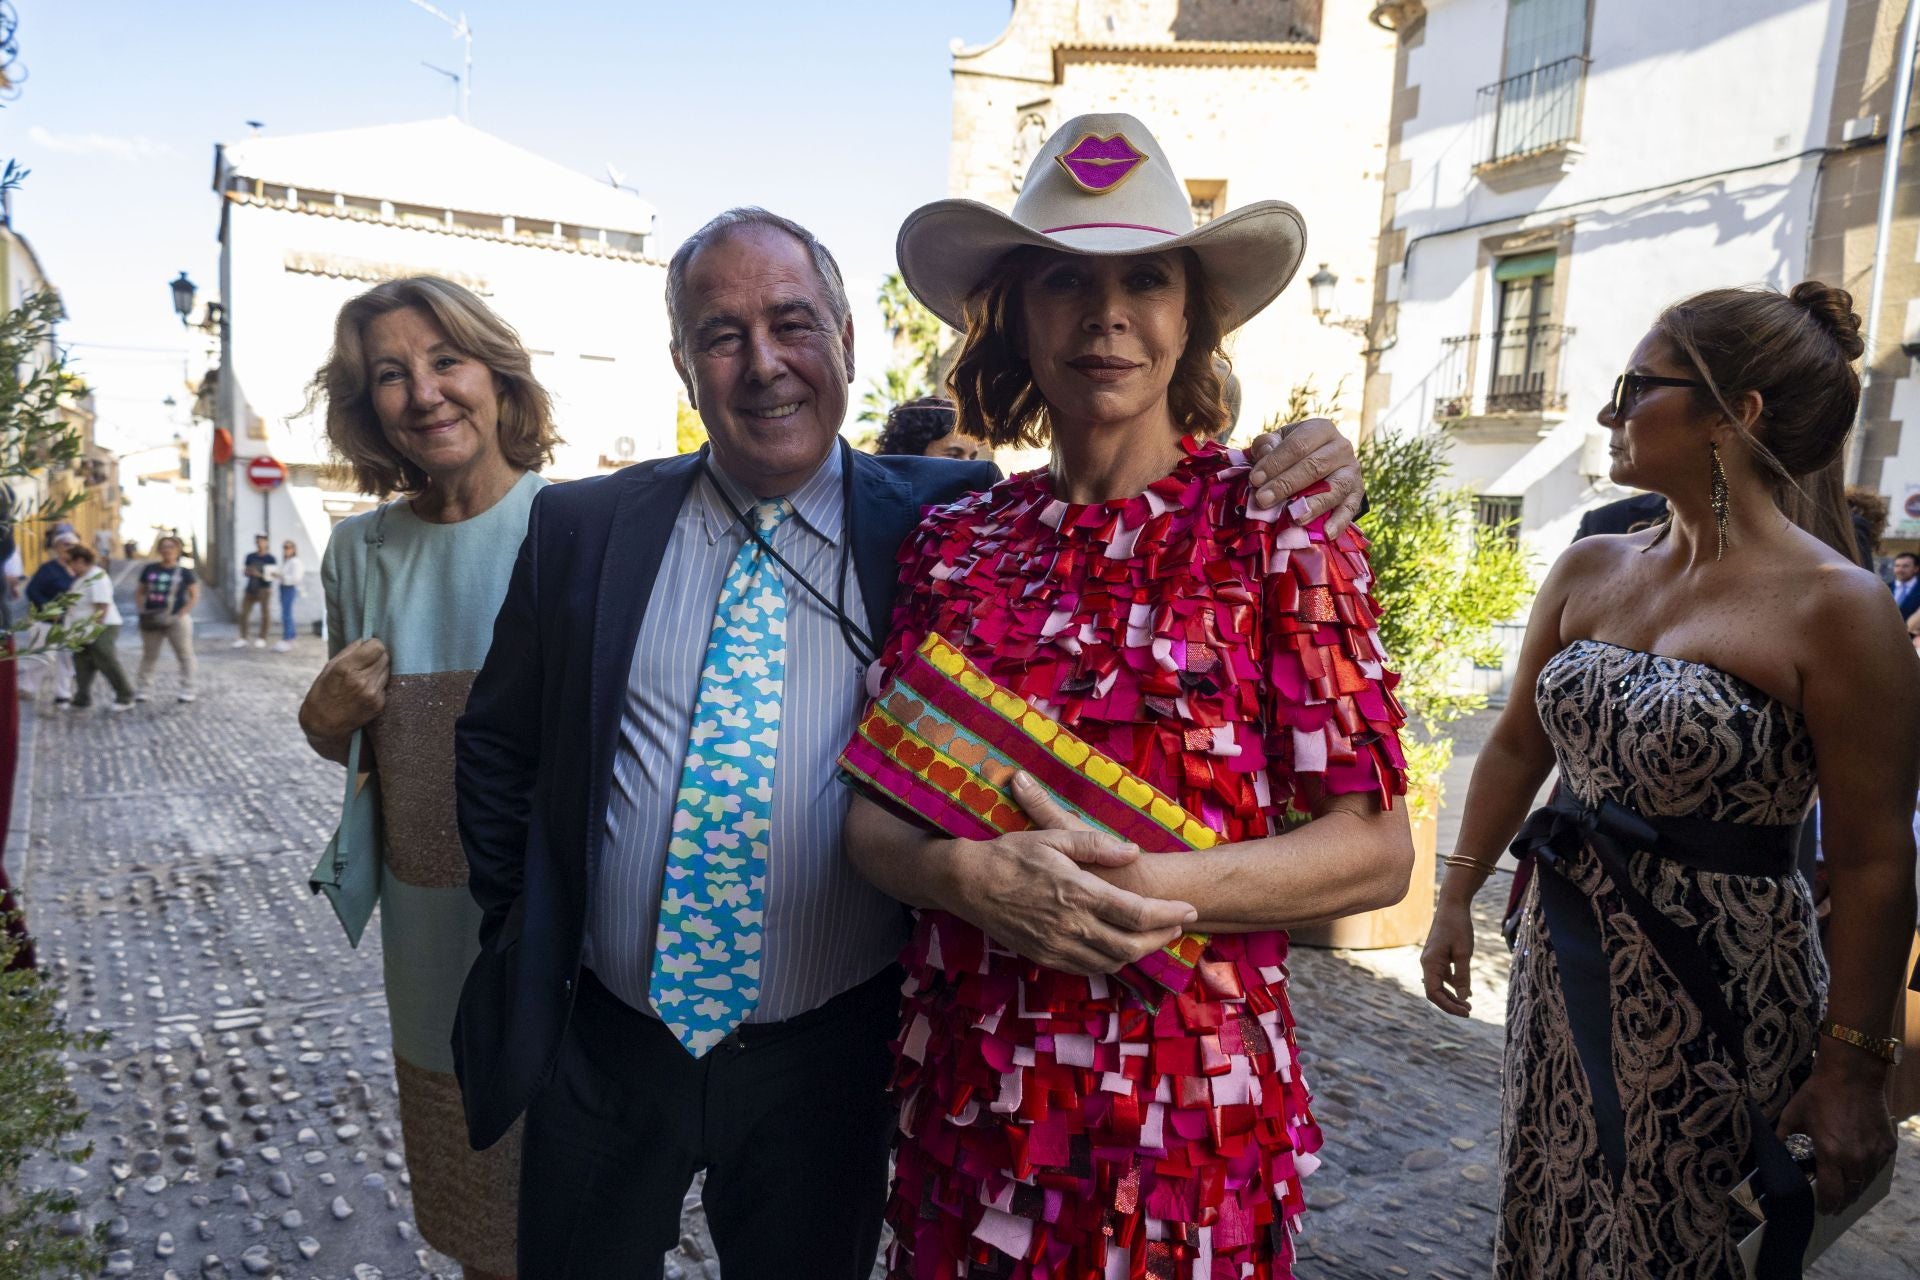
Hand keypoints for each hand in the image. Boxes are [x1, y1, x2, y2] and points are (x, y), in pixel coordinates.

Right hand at [298, 638, 389, 746]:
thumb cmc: (324, 692)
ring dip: (380, 669)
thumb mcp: (329, 667)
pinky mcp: (379, 704)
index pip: (377, 646)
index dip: (373, 645)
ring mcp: (372, 694)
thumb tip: (367, 639)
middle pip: (385, 656)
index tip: (368, 648)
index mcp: (346, 669)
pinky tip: (366, 688)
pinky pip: (386, 684)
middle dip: (377, 656)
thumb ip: (350, 651)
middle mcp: (362, 681)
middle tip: (367, 662)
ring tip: (365, 675)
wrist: (324, 724)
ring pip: (387, 669)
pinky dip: (379, 683)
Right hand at [944, 773, 1196, 975]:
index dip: (1169, 914)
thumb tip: (1133, 850)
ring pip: (1112, 962)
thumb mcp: (1053, 837)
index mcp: (1078, 892)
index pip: (1137, 912)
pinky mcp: (1044, 957)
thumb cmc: (1010, 854)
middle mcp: (1071, 925)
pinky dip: (1111, 961)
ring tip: (1153, 936)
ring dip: (1139, 952)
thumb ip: (1096, 845)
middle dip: (1162, 937)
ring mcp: (1057, 946)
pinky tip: (1118, 947)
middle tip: (1177, 924)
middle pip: (1132, 944)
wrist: (967, 883)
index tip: (1189, 910)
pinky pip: (1087, 968)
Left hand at [1244, 418, 1363, 536]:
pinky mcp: (1357, 492)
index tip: (1255, 480)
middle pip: (1314, 467)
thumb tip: (1264, 452)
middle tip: (1263, 500)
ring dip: (1313, 504)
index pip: (1297, 445)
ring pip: (1334, 488)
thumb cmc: (1294, 452)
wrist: (1325, 460)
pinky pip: (1350, 508)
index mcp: (1321, 430)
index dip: (1275, 462)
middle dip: (1286, 485)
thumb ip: (1267, 445)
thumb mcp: (1279, 441)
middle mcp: (1341, 447)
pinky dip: (1339, 522)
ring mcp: (1352, 470)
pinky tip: (1326, 534)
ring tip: (1294, 517)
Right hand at [1420, 901, 1476, 1016]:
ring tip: (1469, 1005)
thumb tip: (1464, 998)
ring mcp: (1432, 960)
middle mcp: (1427, 963)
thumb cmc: (1458, 927)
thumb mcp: (1464, 953)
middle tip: (1469, 1012)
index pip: (1433, 993)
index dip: (1448, 1006)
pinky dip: (1454, 985)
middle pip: (1435, 992)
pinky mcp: (1438, 957)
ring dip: (1453, 996)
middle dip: (1451, 1004)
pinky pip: (1443, 976)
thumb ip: (1463, 976)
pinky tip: (1467, 991)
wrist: (1452, 905)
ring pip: (1439, 985)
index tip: (1465, 1012)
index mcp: (1430, 963)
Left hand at [1777, 1068, 1895, 1212]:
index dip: (1826, 1205)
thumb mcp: (1793, 1115)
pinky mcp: (1888, 1146)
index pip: (1830, 1193)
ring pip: (1865, 1182)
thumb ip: (1784, 1139)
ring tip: (1845, 1187)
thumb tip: (1776, 1155)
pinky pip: (1877, 1167)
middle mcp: (1855, 1159)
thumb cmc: (1819, 1094)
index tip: (1822, 1209)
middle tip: (1833, 1203)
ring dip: (1855, 1187)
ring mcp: (1874, 1153)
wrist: (1852, 1075)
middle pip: (1851, 1193)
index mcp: (1830, 1154)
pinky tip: (1858, 1167)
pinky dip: (1867, 1171)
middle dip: (1841, 1201)